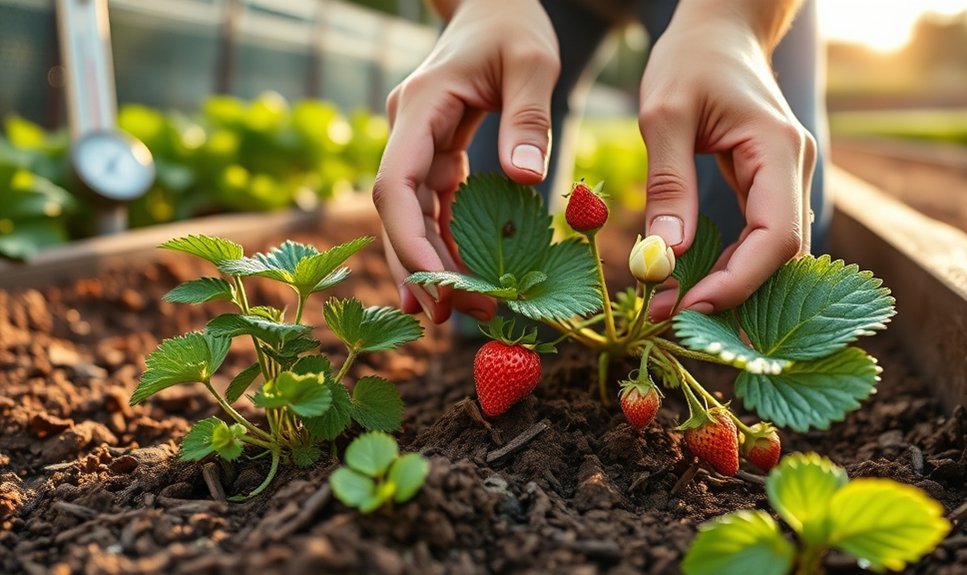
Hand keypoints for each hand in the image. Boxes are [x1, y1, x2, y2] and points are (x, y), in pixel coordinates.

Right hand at [373, 0, 559, 322]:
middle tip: (445, 316)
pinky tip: (461, 275)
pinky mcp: (437, 152)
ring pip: (412, 214)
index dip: (408, 240)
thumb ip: (528, 117)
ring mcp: (419, 142)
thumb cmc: (514, 24)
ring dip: (430, 261)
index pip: (395, 184)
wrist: (493, 2)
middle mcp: (409, 129)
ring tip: (456, 310)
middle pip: (396, 210)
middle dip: (417, 265)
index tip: (434, 284)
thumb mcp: (532, 61)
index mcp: (420, 107)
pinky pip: (435, 205)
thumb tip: (528, 179)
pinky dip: (446, 241)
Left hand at [639, 0, 815, 320]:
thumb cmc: (691, 60)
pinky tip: (691, 283)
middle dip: (732, 294)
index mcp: (777, 149)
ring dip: (729, 285)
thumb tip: (665, 255)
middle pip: (780, 254)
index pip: (777, 235)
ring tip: (673, 308)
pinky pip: (758, 238)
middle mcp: (793, 169)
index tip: (690, 306)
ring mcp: (785, 179)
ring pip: (772, 252)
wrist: (719, 29)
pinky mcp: (768, 186)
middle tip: (673, 319)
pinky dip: (729, 265)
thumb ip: (669, 183)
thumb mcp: (665, 114)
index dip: (740, 281)